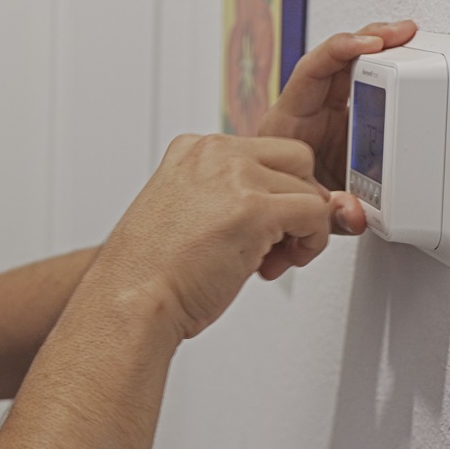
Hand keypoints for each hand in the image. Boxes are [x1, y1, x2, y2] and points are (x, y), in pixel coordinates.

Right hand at [95, 134, 333, 341]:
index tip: (259, 226)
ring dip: (303, 229)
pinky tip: (279, 263)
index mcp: (192, 149)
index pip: (262, 152)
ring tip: (269, 259)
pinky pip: (317, 214)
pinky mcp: (256, 209)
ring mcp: (235, 176)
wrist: (133, 299)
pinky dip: (312, 243)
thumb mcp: (185, 212)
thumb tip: (281, 207)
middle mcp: (213, 153)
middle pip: (296, 159)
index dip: (272, 193)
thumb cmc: (152, 272)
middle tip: (275, 241)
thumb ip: (227, 196)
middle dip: (296, 200)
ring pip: (310, 189)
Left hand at [259, 20, 417, 234]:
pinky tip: (408, 72)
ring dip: (383, 57)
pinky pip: (367, 96)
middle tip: (403, 32)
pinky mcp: (347, 127)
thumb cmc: (278, 204)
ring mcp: (328, 117)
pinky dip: (388, 82)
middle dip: (370, 40)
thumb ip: (330, 214)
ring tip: (411, 41)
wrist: (273, 218)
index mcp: (288, 122)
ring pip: (354, 75)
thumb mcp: (303, 212)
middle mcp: (307, 112)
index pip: (311, 71)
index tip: (371, 45)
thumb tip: (354, 211)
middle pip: (337, 62)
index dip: (341, 51)